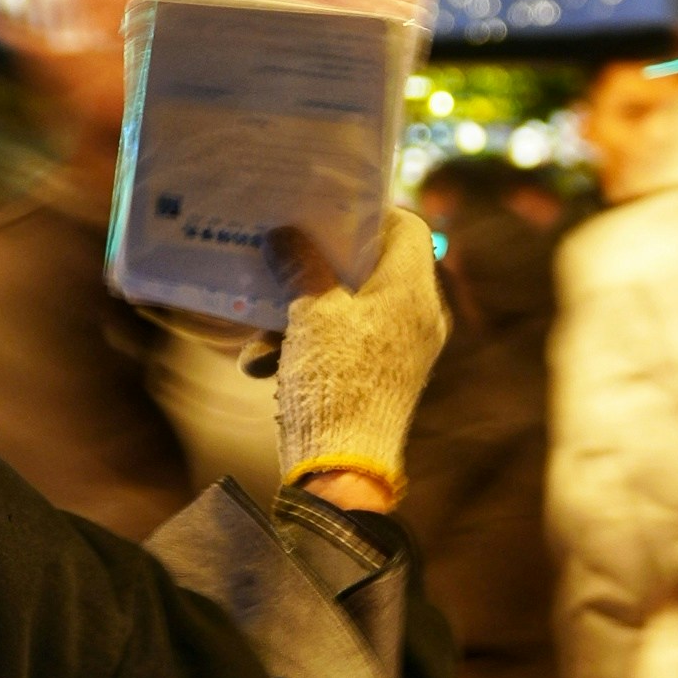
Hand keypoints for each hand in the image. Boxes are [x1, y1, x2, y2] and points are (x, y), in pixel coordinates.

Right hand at [274, 210, 445, 504]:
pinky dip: (307, 348)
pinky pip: (345, 347)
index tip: (327, 210)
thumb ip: (301, 264)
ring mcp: (401, 353)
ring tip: (260, 327)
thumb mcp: (311, 311)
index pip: (408, 228)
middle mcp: (417, 318)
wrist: (342, 466)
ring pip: (350, 311)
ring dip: (301, 315)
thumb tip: (286, 233)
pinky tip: (262, 365)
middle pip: (372, 269)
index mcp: (412, 292)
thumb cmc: (335, 378)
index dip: (370, 213)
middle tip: (286, 252)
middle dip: (320, 265)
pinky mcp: (381, 381)